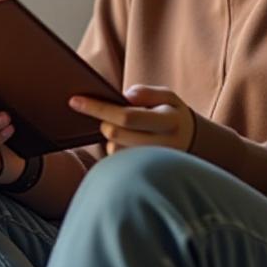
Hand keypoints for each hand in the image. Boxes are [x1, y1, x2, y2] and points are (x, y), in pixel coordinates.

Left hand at [69, 84, 197, 155]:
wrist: (191, 143)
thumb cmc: (172, 114)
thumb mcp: (167, 96)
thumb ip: (146, 93)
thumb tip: (125, 96)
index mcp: (168, 121)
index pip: (126, 116)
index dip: (98, 108)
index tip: (74, 100)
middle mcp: (163, 146)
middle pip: (115, 134)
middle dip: (104, 121)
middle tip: (112, 115)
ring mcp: (153, 164)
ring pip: (113, 148)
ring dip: (112, 136)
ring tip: (129, 130)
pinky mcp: (144, 173)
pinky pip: (117, 159)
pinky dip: (116, 147)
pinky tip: (129, 142)